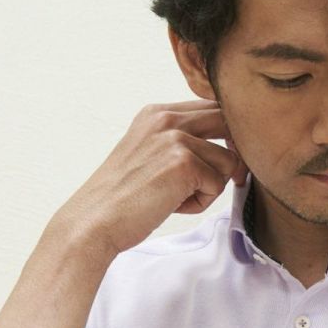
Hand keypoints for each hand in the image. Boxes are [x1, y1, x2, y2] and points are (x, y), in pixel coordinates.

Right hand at [50, 100, 248, 257]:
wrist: (95, 220)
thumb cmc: (123, 197)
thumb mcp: (149, 153)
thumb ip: (180, 142)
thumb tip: (226, 149)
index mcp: (156, 113)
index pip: (211, 108)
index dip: (225, 135)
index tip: (218, 161)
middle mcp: (165, 118)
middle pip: (227, 122)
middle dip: (232, 154)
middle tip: (214, 180)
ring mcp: (175, 139)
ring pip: (228, 160)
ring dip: (209, 186)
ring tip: (177, 198)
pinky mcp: (184, 163)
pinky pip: (218, 184)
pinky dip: (200, 203)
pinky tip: (173, 206)